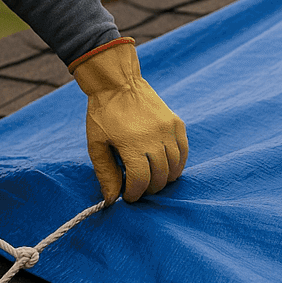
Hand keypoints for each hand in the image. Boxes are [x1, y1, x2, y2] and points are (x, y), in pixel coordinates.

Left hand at [70, 38, 187, 203]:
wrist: (118, 82)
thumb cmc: (103, 114)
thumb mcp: (97, 144)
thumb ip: (106, 173)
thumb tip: (112, 200)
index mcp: (131, 145)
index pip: (140, 181)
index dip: (134, 194)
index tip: (128, 196)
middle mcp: (154, 138)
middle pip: (160, 177)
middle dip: (149, 189)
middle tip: (139, 188)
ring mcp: (168, 130)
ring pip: (175, 166)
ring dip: (164, 179)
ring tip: (152, 179)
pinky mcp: (176, 123)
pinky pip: (184, 151)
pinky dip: (178, 164)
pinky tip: (167, 168)